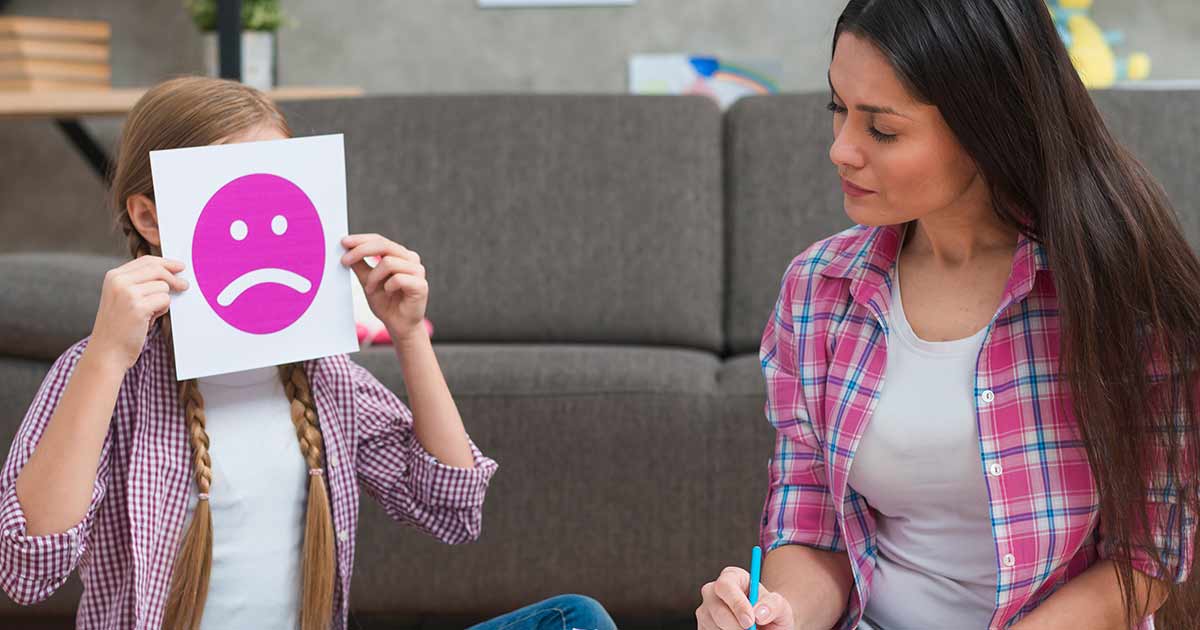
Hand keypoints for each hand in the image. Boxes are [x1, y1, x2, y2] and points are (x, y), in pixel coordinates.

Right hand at [88, 256, 187, 371]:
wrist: (107, 351)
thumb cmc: (119, 326)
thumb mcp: (122, 298)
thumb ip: (139, 283)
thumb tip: (171, 273)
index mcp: (113, 276)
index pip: (146, 261)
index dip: (166, 263)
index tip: (179, 267)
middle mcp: (119, 281)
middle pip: (157, 269)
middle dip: (174, 278)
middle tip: (184, 286)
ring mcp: (128, 293)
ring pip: (163, 286)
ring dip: (163, 301)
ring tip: (149, 314)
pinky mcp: (138, 307)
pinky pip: (165, 300)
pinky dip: (162, 310)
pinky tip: (150, 319)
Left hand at [340, 233, 427, 341]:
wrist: (399, 325)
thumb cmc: (386, 303)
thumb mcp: (367, 281)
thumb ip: (360, 265)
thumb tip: (346, 248)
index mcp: (399, 255)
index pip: (379, 240)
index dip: (361, 240)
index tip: (343, 242)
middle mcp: (410, 259)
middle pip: (384, 245)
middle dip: (361, 251)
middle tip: (345, 260)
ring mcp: (418, 271)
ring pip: (388, 262)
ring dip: (373, 277)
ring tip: (371, 290)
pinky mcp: (421, 285)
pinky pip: (398, 279)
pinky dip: (387, 287)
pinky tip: (388, 293)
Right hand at [698, 567, 794, 629]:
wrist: (764, 626)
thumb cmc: (770, 612)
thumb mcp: (779, 606)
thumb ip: (773, 604)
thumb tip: (759, 613)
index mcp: (731, 577)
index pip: (726, 586)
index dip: (737, 604)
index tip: (750, 621)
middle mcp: (712, 591)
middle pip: (716, 609)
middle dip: (734, 625)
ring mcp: (705, 611)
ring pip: (712, 626)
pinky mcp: (702, 627)